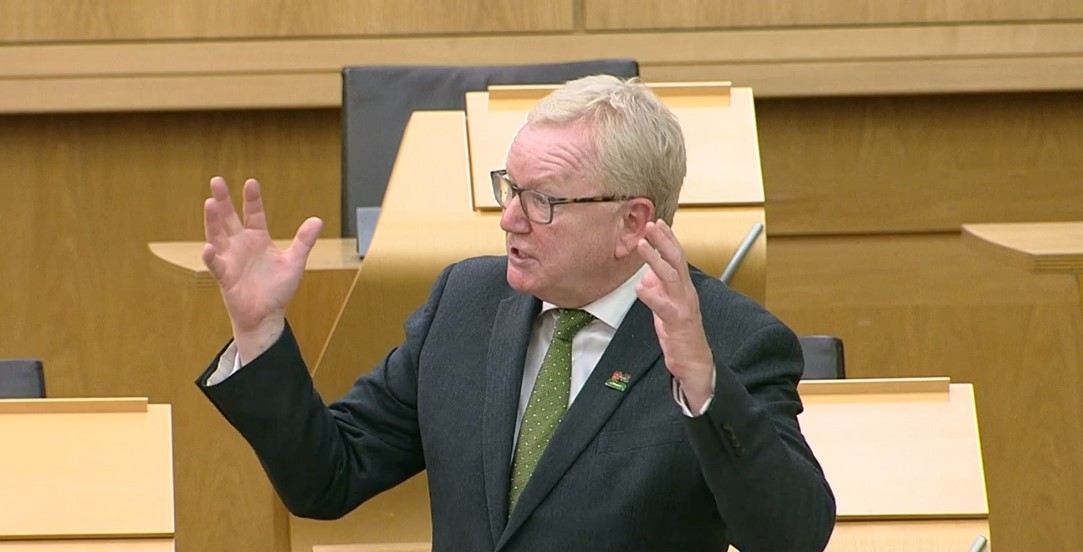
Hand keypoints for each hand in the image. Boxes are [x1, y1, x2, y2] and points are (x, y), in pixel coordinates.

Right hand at [201, 176, 322, 361]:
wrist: (267, 315)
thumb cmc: (277, 289)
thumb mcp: (294, 262)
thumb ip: (304, 241)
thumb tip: (318, 219)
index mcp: (258, 239)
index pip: (254, 213)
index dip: (252, 199)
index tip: (251, 182)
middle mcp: (241, 245)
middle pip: (229, 218)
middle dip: (223, 200)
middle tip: (217, 181)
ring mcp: (231, 259)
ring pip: (218, 235)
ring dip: (213, 220)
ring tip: (210, 203)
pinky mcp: (225, 276)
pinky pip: (216, 264)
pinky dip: (211, 256)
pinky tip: (208, 247)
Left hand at [635, 220, 714, 411]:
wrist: (694, 362)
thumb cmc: (680, 334)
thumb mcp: (666, 306)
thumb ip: (658, 290)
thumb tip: (646, 275)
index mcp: (684, 287)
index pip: (677, 257)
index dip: (668, 239)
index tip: (658, 222)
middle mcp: (687, 292)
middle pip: (676, 260)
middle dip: (663, 241)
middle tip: (650, 225)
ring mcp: (683, 306)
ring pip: (670, 277)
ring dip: (655, 259)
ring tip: (641, 246)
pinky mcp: (678, 322)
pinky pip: (663, 306)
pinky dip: (651, 296)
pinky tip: (639, 287)